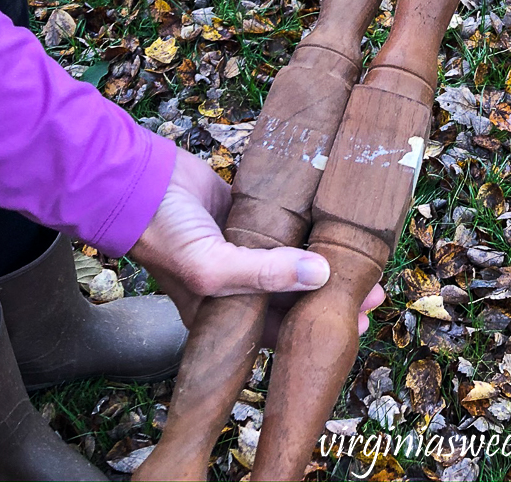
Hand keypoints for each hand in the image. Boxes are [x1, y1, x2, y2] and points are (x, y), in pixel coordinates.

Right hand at [130, 145, 382, 335]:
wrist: (138, 181)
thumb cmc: (164, 236)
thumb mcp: (211, 268)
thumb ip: (264, 274)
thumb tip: (321, 276)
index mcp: (228, 312)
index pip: (282, 329)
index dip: (319, 324)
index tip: (360, 313)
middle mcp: (240, 284)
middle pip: (295, 294)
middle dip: (332, 293)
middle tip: (372, 284)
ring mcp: (246, 246)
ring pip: (294, 257)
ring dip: (325, 256)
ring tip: (361, 255)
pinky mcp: (250, 213)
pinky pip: (287, 221)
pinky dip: (309, 223)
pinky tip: (334, 220)